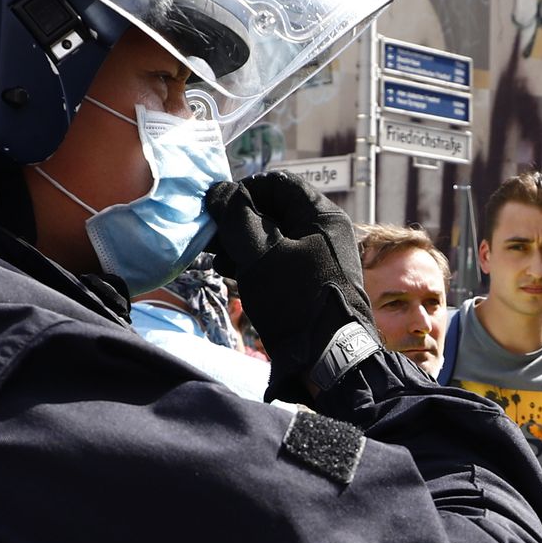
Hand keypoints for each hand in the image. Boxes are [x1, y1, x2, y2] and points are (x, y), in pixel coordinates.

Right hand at [205, 172, 376, 400]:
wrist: (328, 358)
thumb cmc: (295, 299)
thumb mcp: (260, 254)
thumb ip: (236, 218)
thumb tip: (218, 191)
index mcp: (321, 215)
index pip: (278, 184)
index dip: (244, 191)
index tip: (218, 209)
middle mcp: (323, 231)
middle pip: (273, 210)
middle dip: (239, 221)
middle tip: (212, 239)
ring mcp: (317, 257)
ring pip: (272, 237)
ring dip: (242, 244)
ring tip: (219, 261)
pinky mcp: (308, 280)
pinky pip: (278, 260)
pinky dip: (255, 262)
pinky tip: (234, 274)